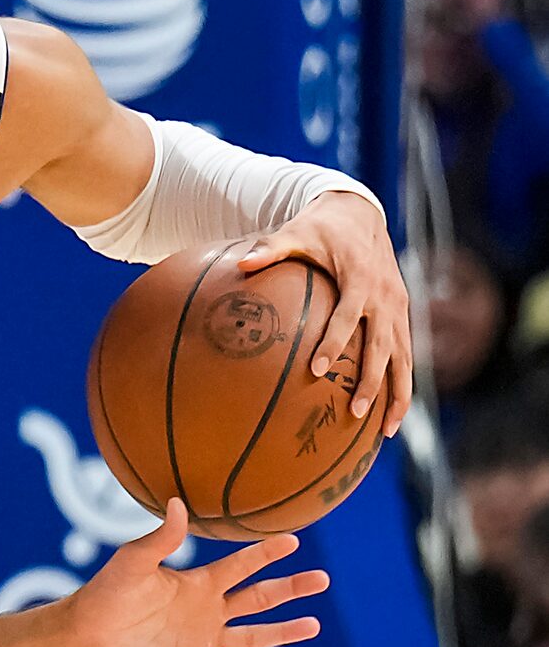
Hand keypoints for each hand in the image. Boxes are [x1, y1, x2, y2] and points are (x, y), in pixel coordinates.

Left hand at [62, 502, 326, 646]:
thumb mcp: (132, 563)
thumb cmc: (104, 595)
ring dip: (283, 633)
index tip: (294, 539)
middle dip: (290, 588)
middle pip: (258, 598)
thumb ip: (160, 539)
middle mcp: (205, 611)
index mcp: (196, 584)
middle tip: (322, 579)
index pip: (240, 566)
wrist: (83, 638)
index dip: (266, 553)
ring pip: (253, 637)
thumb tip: (177, 503)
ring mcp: (201, 642)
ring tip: (313, 625)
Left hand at [240, 191, 412, 434]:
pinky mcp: (402, 316)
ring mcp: (399, 308)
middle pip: (383, 347)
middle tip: (354, 413)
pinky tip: (391, 415)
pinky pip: (406, 354)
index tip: (315, 370)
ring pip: (405, 358)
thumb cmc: (321, 227)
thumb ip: (270, 249)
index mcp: (361, 279)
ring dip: (398, 394)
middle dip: (371, 381)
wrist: (361, 215)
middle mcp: (386, 297)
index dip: (333, 343)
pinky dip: (402, 384)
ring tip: (386, 431)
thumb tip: (240, 263)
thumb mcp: (295, 232)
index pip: (348, 317)